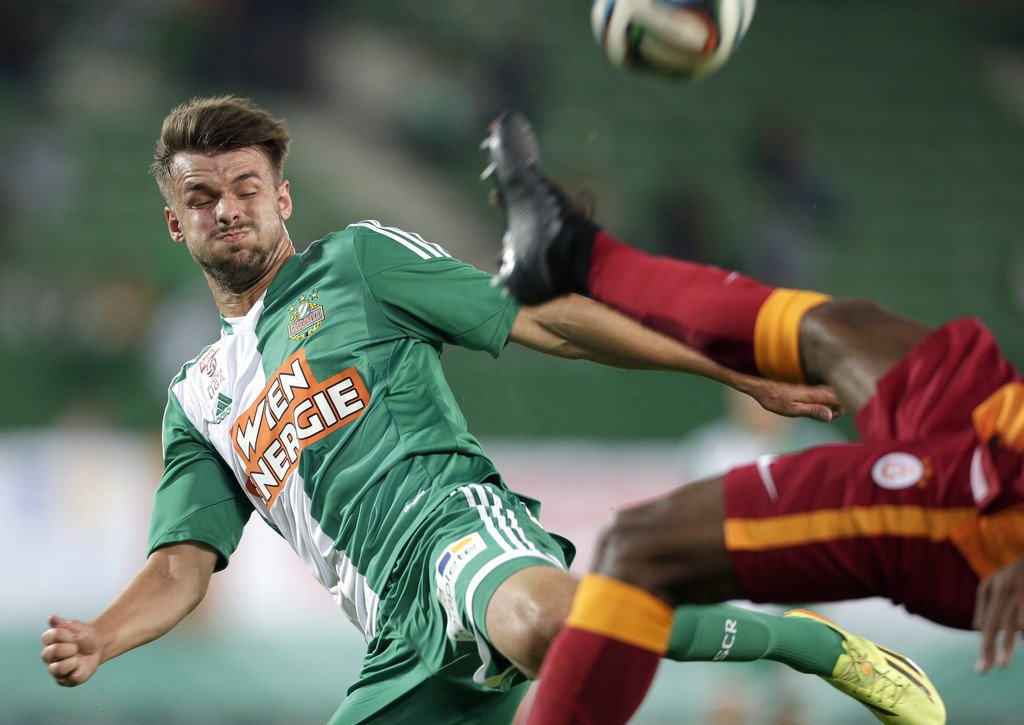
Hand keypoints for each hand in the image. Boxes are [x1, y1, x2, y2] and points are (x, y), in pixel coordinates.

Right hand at [41, 614, 101, 686]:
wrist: (98, 647)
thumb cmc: (84, 636)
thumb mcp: (76, 627)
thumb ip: (63, 624)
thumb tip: (52, 617)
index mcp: (49, 641)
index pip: (52, 636)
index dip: (67, 635)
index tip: (73, 635)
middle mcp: (48, 656)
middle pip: (53, 652)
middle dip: (70, 648)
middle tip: (76, 647)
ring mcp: (54, 669)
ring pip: (58, 668)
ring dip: (73, 661)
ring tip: (78, 658)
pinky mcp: (64, 681)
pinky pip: (71, 679)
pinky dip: (80, 672)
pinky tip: (81, 666)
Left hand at [739, 376, 842, 422]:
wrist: (762, 389)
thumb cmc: (775, 400)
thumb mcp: (793, 409)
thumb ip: (812, 411)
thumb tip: (830, 415)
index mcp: (814, 395)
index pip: (837, 398)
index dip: (842, 408)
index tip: (836, 416)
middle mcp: (814, 390)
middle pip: (836, 395)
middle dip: (839, 406)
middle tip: (830, 417)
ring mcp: (810, 390)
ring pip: (829, 394)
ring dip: (832, 404)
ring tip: (825, 415)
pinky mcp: (804, 391)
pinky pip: (821, 395)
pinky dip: (824, 402)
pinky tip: (817, 409)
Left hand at [974, 556, 1023, 672]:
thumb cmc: (1011, 574)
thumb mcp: (992, 584)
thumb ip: (983, 605)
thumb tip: (977, 629)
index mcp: (994, 588)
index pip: (988, 623)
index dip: (985, 646)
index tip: (982, 668)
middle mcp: (1009, 590)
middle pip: (1001, 625)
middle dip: (998, 648)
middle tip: (994, 668)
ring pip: (1019, 624)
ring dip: (1013, 641)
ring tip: (1006, 660)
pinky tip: (1023, 640)